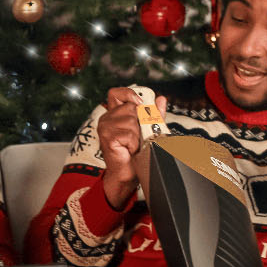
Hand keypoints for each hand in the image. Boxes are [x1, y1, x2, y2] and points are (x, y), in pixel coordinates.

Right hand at [97, 87, 165, 208]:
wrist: (127, 174)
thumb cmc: (134, 153)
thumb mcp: (147, 129)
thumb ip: (154, 114)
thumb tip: (161, 99)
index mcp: (114, 114)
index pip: (117, 93)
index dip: (129, 94)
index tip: (140, 102)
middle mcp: (107, 118)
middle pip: (131, 107)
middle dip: (140, 121)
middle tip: (138, 135)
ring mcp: (105, 127)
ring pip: (132, 121)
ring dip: (138, 135)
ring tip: (133, 144)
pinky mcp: (107, 137)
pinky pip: (129, 133)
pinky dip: (134, 143)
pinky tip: (129, 149)